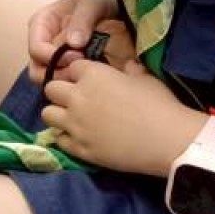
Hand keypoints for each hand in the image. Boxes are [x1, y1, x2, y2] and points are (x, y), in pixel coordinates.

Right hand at [26, 0, 122, 82]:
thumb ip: (83, 19)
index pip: (36, 48)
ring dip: (67, 81)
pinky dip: (77, 83)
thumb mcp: (94, 1)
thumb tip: (73, 44)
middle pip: (37, 69)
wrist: (119, 6)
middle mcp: (44, 43)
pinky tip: (93, 76)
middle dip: (57, 74)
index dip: (52, 56)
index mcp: (41, 23)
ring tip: (88, 74)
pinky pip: (66, 82)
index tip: (78, 56)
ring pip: (49, 79)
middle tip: (81, 71)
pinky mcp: (70, 68)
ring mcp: (56, 57)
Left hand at [41, 59, 205, 177]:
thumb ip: (130, 69)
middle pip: (51, 88)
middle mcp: (78, 97)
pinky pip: (58, 139)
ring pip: (47, 114)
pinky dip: (66, 137)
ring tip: (73, 118)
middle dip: (62, 91)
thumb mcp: (145, 78)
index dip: (80, 73)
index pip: (72, 67)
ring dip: (58, 114)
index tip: (89, 80)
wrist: (167, 140)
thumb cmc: (160, 104)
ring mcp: (75, 124)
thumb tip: (127, 65)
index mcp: (93, 75)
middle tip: (77, 99)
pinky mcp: (79, 148)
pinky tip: (80, 137)